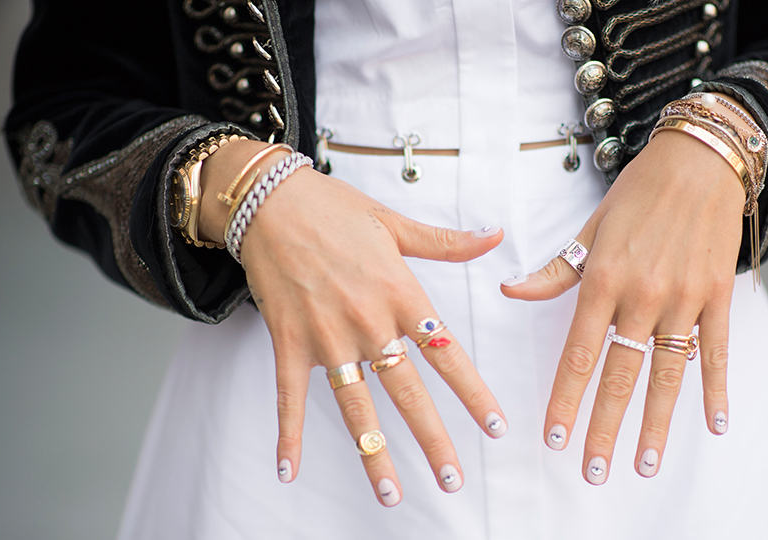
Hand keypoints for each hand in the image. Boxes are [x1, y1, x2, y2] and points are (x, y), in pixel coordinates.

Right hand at [199, 140, 506, 505]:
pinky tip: (289, 469)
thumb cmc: (335, 209)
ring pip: (356, 406)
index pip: (447, 353)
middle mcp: (368, 322)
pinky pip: (289, 397)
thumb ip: (447, 241)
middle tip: (452, 479)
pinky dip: (288, 435)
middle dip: (433, 440)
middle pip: (408, 392)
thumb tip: (496, 236)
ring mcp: (327, 337)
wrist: (270, 200)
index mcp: (401, 294)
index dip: (474, 394)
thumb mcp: (396, 223)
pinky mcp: (288, 342)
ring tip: (391, 494)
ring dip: (373, 453)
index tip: (495, 427)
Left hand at [502, 129, 745, 482]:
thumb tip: (510, 292)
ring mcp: (684, 297)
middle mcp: (642, 293)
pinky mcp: (717, 295)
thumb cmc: (638, 194)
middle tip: (593, 471)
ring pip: (668, 372)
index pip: (578, 353)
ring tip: (647, 463)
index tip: (555, 438)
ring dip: (657, 423)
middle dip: (604, 426)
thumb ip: (554, 270)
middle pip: (621, 373)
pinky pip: (716, 349)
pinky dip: (716, 387)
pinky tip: (715, 423)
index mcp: (602, 278)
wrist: (699, 160)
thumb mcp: (589, 227)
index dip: (565, 399)